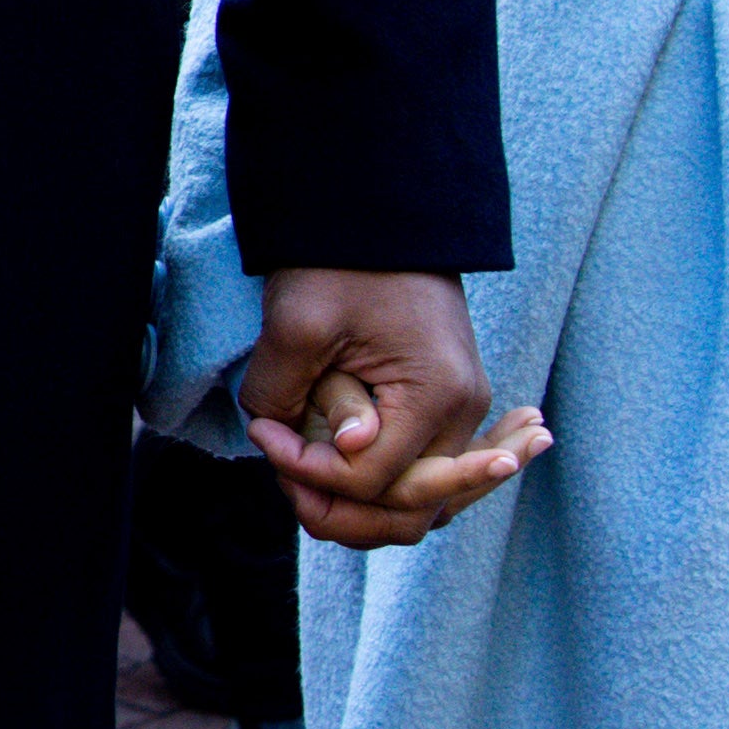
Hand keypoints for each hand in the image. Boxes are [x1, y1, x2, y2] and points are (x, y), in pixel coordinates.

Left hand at [241, 269, 543, 551]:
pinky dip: (389, 493)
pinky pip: (426, 475)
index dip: (308, 472)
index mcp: (437, 397)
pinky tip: (343, 497)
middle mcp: (464, 413)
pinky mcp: (445, 405)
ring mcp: (462, 412)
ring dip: (361, 509)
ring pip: (421, 504)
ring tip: (306, 492)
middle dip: (338, 511)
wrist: (380, 216)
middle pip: (408, 512)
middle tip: (285, 482)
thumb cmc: (341, 262)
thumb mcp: (299, 322)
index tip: (264, 434)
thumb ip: (291, 395)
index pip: (371, 481)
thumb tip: (314, 455)